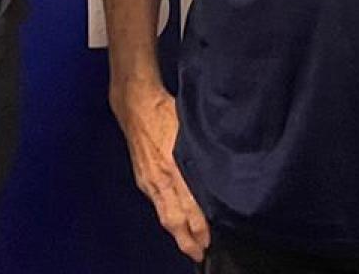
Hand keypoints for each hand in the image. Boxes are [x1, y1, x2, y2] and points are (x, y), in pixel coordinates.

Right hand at [111, 79, 209, 260]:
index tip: (209, 241)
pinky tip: (175, 223)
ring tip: (189, 246)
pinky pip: (157, 205)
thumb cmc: (167, 111)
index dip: (200, 226)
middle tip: (200, 254)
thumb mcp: (191, 130)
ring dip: (177, 233)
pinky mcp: (143, 179)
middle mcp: (159, 178)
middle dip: (186, 240)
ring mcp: (149, 180)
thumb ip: (203, 154)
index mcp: (174, 167)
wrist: (135, 105)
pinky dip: (168, 218)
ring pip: (164, 215)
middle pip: (173, 218)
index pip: (190, 205)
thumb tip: (222, 172)